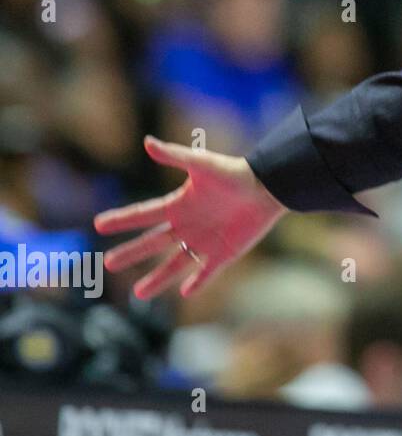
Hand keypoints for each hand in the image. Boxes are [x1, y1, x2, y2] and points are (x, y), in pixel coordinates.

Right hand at [94, 136, 288, 299]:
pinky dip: (197, 282)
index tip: (98, 224)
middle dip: (131, 253)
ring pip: (175, 263)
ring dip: (158, 278)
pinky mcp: (224, 253)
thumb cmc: (234, 173)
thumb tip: (147, 142)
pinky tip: (185, 292)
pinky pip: (207, 271)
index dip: (122, 219)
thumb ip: (174, 156)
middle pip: (153, 242)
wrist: (268, 187)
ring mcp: (204, 241)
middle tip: (108, 264)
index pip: (143, 214)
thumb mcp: (202, 164)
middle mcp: (187, 225)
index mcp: (178, 204)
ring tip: (139, 293)